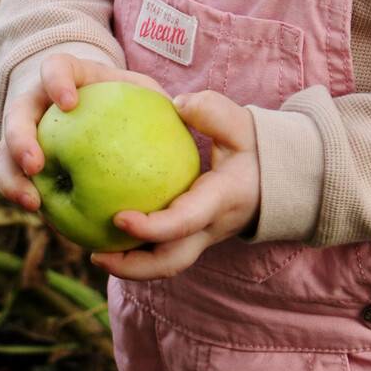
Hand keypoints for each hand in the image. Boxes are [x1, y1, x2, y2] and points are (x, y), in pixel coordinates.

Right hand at [0, 52, 168, 212]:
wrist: (94, 112)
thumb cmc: (125, 101)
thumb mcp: (141, 90)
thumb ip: (158, 99)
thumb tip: (185, 109)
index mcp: (65, 76)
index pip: (55, 67)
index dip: (57, 81)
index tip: (70, 102)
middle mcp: (36, 102)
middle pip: (17, 113)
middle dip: (20, 137)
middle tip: (37, 164)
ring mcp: (23, 132)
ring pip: (5, 153)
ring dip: (12, 177)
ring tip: (34, 202)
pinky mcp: (20, 164)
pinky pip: (19, 183)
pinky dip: (27, 200)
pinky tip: (50, 221)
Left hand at [89, 90, 260, 281]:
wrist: (277, 179)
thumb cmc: (253, 148)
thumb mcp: (241, 125)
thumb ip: (214, 112)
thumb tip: (177, 104)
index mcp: (220, 201)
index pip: (185, 222)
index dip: (151, 227)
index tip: (117, 218)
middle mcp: (209, 228)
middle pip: (170, 262)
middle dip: (132, 266)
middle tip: (95, 255)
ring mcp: (200, 238)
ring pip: (164, 265)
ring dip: (129, 266)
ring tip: (94, 253)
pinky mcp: (192, 237)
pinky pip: (162, 253)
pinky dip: (135, 252)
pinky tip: (106, 236)